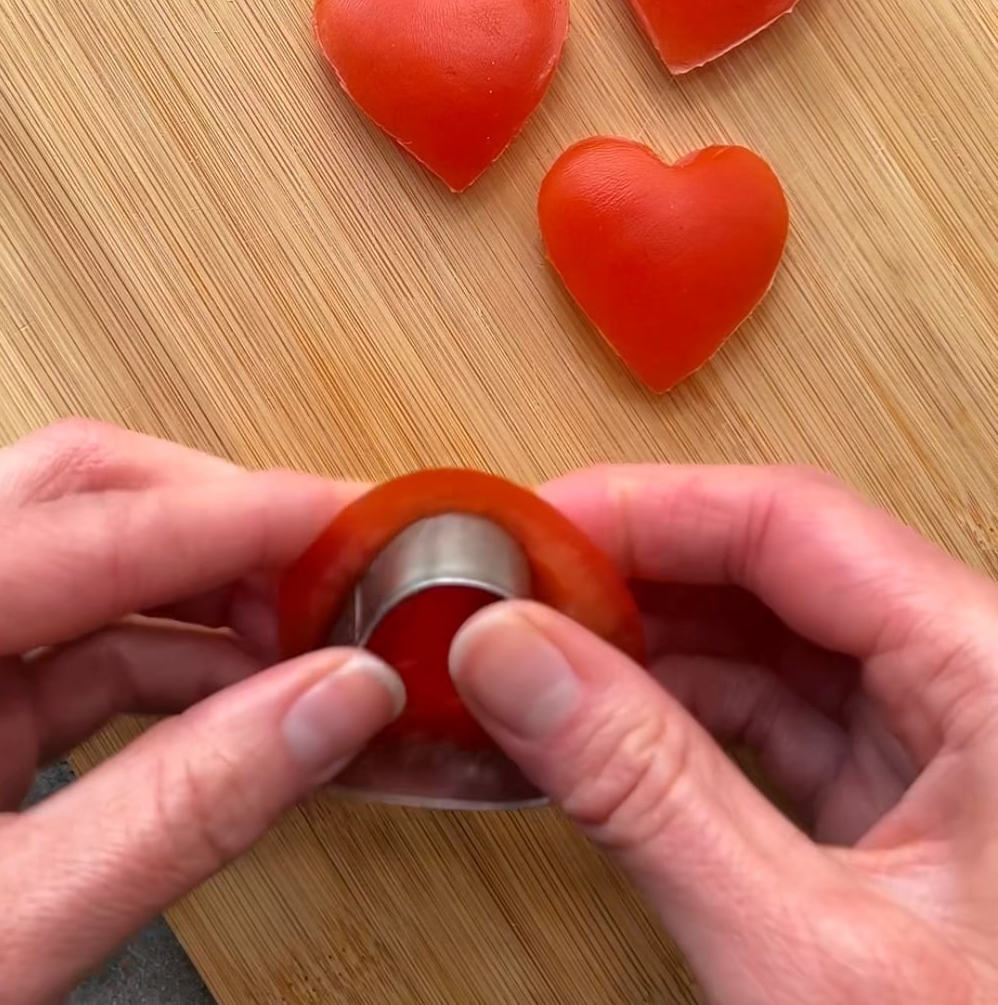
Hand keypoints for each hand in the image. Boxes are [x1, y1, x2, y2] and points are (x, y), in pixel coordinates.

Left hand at [0, 421, 402, 1004]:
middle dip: (217, 525)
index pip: (88, 527)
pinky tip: (247, 700)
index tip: (352, 523)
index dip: (243, 519)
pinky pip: (71, 658)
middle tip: (328, 561)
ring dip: (204, 599)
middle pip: (75, 501)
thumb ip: (180, 810)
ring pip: (79, 572)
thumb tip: (330, 705)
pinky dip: (170, 669)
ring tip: (307, 640)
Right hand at [450, 466, 997, 1003]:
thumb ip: (646, 789)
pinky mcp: (913, 810)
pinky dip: (682, 715)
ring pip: (775, 643)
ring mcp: (952, 751)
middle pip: (780, 570)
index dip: (648, 507)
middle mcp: (988, 693)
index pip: (794, 525)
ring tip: (537, 653)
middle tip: (515, 591)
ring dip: (647, 644)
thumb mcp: (808, 958)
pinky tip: (600, 722)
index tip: (535, 528)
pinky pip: (781, 720)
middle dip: (634, 573)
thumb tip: (514, 658)